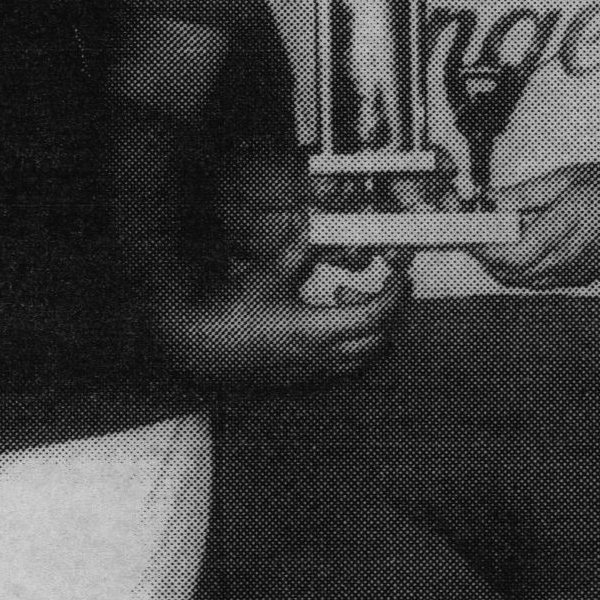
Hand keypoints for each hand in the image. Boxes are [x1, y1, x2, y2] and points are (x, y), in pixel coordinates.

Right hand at [162, 230, 406, 386]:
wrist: (199, 347)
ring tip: (344, 301)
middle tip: (378, 284)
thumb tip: (315, 224)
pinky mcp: (300, 375)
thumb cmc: (229, 315)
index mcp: (317, 331)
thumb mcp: (267, 274)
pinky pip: (341, 365)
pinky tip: (324, 322)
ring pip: (362, 357)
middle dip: (387, 312)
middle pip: (379, 340)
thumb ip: (297, 249)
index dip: (395, 293)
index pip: (376, 314)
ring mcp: (311, 370)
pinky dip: (348, 343)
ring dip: (368, 330)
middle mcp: (320, 356)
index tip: (400, 274)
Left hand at [476, 163, 599, 288]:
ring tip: (494, 235)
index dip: (479, 246)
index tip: (463, 230)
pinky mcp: (582, 278)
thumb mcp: (569, 178)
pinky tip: (521, 244)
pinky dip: (520, 268)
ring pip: (521, 282)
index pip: (507, 254)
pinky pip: (539, 282)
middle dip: (483, 254)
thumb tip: (491, 200)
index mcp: (564, 232)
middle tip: (472, 230)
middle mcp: (568, 261)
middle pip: (508, 274)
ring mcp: (576, 274)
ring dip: (499, 263)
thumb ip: (525, 193)